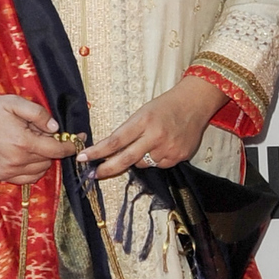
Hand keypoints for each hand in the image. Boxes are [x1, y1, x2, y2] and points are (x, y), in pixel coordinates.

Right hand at [0, 92, 80, 184]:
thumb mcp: (17, 103)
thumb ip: (39, 114)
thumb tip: (55, 129)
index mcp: (22, 142)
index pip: (57, 150)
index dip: (70, 145)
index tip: (79, 139)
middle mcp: (16, 160)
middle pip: (49, 160)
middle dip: (54, 148)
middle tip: (46, 135)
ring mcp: (7, 170)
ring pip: (40, 170)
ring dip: (44, 159)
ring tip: (34, 143)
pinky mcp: (1, 174)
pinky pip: (27, 179)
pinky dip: (34, 170)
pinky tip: (29, 156)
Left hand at [79, 75, 220, 179]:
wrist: (196, 104)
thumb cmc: (166, 106)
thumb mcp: (143, 112)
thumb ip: (129, 132)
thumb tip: (111, 152)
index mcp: (144, 121)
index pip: (116, 140)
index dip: (97, 152)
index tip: (83, 158)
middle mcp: (156, 136)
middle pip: (126, 159)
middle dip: (107, 168)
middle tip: (94, 174)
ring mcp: (169, 148)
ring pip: (143, 164)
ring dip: (138, 159)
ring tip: (149, 143)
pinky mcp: (180, 157)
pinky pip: (159, 165)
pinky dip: (156, 158)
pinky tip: (163, 146)